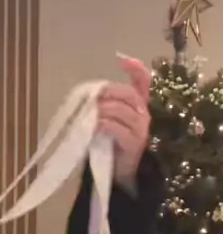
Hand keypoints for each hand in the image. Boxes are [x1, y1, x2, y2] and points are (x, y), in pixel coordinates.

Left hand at [97, 56, 150, 191]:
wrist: (119, 175)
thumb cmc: (111, 145)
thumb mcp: (108, 122)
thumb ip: (104, 107)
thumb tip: (89, 94)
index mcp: (139, 106)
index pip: (144, 81)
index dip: (135, 68)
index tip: (120, 59)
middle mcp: (144, 115)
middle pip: (129, 94)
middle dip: (109, 92)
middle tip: (93, 98)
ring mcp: (141, 130)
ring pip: (122, 110)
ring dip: (103, 109)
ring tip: (90, 114)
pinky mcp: (134, 144)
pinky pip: (117, 128)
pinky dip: (103, 124)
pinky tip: (94, 127)